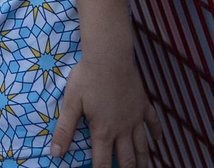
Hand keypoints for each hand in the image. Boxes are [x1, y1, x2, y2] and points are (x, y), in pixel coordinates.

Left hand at [50, 50, 160, 165]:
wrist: (109, 56)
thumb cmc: (87, 77)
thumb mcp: (71, 103)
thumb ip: (64, 130)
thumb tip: (55, 154)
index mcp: (103, 130)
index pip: (102, 162)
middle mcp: (122, 129)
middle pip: (127, 158)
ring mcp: (135, 117)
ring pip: (142, 145)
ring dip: (142, 159)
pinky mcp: (143, 104)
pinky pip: (153, 121)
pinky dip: (156, 132)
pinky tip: (157, 139)